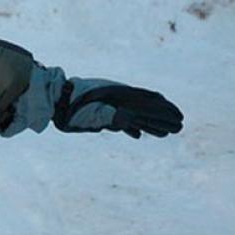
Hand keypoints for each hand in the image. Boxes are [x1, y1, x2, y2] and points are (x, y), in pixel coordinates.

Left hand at [53, 78, 183, 138]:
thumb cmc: (71, 108)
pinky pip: (121, 121)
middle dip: (163, 119)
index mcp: (121, 99)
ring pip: (135, 116)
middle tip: (179, 127)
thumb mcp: (91, 115)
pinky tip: (137, 135)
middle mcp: (119, 101)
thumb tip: (132, 128)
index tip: (179, 119)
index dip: (165, 113)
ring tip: (164, 134)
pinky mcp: (101, 113)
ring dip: (151, 125)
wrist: (54, 99)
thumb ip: (112, 120)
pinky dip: (132, 127)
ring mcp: (110, 106)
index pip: (149, 107)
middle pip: (146, 111)